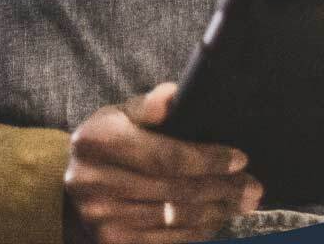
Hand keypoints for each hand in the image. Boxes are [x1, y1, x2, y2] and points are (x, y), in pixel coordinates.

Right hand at [64, 82, 264, 243]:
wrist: (70, 190)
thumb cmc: (105, 144)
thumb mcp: (118, 114)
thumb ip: (148, 106)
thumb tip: (175, 95)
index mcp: (99, 141)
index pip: (164, 155)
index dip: (206, 159)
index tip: (240, 159)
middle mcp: (96, 182)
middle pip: (174, 190)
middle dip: (221, 188)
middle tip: (254, 186)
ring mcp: (103, 219)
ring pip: (173, 219)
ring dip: (215, 212)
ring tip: (242, 203)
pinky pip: (165, 241)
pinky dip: (196, 232)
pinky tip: (216, 221)